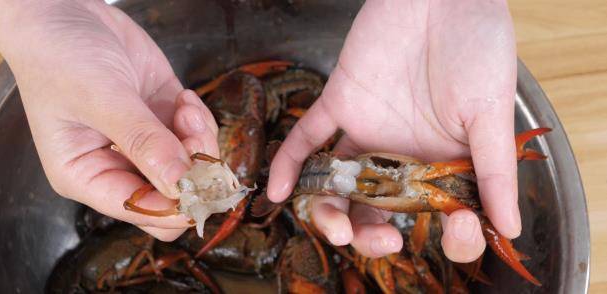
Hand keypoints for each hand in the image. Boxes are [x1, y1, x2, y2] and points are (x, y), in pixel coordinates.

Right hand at [0, 0, 218, 239]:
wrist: (66, 11)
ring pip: (192, 167)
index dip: (175, 206)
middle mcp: (118, 165)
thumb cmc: (61, 57)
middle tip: (197, 142)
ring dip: (199, 141)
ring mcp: (145, 143)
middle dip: (195, 174)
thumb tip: (181, 184)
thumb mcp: (101, 99)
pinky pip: (197, 136)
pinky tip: (184, 99)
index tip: (199, 184)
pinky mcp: (163, 118)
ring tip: (185, 107)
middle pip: (173, 197)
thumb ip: (143, 141)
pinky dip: (200, 121)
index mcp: (87, 176)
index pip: (140, 211)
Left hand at [268, 0, 517, 261]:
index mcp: (442, 160)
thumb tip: (509, 227)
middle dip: (372, 235)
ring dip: (329, 211)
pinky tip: (277, 191)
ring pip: (339, 183)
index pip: (435, 214)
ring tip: (332, 228)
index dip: (443, 236)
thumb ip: (495, 167)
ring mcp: (368, 130)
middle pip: (378, 209)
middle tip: (379, 244)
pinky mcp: (340, 102)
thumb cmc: (478, 44)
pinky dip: (288, 163)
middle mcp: (401, 152)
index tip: (450, 233)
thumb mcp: (491, 110)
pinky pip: (306, 137)